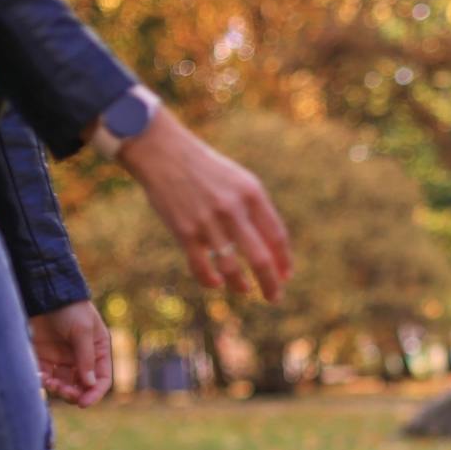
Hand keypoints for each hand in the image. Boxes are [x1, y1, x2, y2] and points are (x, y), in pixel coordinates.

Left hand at [30, 300, 113, 407]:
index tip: (83, 403)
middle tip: (64, 391)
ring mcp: (61, 358)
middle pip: (82, 386)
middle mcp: (81, 357)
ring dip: (58, 388)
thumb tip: (89, 385)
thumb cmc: (69, 308)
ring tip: (49, 382)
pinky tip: (40, 377)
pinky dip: (43, 380)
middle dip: (74, 392)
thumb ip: (86, 358)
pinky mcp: (43, 356)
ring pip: (63, 384)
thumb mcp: (82, 331)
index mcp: (98, 350)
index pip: (101, 379)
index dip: (94, 393)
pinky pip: (45, 376)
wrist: (43, 292)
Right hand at [117, 107, 292, 300]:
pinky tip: (216, 283)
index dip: (284, 260)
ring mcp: (208, 221)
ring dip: (240, 285)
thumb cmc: (207, 169)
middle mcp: (233, 208)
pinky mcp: (184, 230)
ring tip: (244, 289)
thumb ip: (257, 210)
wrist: (164, 152)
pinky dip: (210, 280)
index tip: (286, 276)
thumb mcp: (239, 181)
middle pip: (260, 258)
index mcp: (252, 194)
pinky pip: (201, 267)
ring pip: (232, 268)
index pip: (277, 236)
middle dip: (271, 284)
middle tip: (275, 298)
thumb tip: (272, 248)